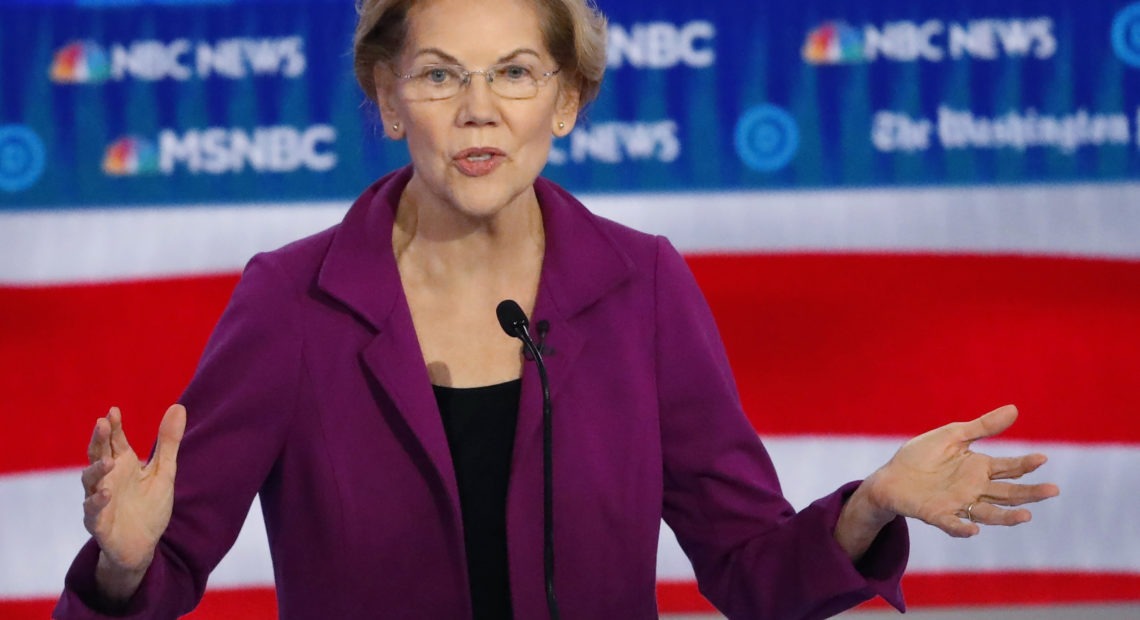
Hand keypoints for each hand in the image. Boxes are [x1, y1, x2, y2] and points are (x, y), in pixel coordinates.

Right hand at [81, 405, 184, 597]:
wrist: (143, 544)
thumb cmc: (149, 506)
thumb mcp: (164, 472)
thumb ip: (168, 442)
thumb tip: (178, 407)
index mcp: (123, 465)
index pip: (115, 441)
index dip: (113, 427)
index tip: (113, 411)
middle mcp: (108, 479)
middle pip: (98, 455)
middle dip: (99, 440)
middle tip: (101, 423)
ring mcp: (100, 499)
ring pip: (90, 481)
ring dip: (97, 469)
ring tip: (108, 460)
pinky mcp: (98, 522)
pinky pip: (92, 510)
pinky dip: (97, 501)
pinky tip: (106, 493)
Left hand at [861, 404, 1059, 537]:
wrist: (891, 476)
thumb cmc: (922, 456)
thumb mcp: (953, 436)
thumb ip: (982, 427)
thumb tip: (1015, 409)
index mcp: (979, 468)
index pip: (1009, 468)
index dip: (1025, 464)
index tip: (1042, 458)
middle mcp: (974, 489)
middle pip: (1008, 494)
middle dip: (1030, 493)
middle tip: (1052, 490)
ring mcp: (958, 504)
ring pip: (988, 513)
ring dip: (1006, 517)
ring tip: (1025, 516)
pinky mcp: (937, 514)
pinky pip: (952, 523)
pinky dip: (962, 528)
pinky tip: (973, 530)